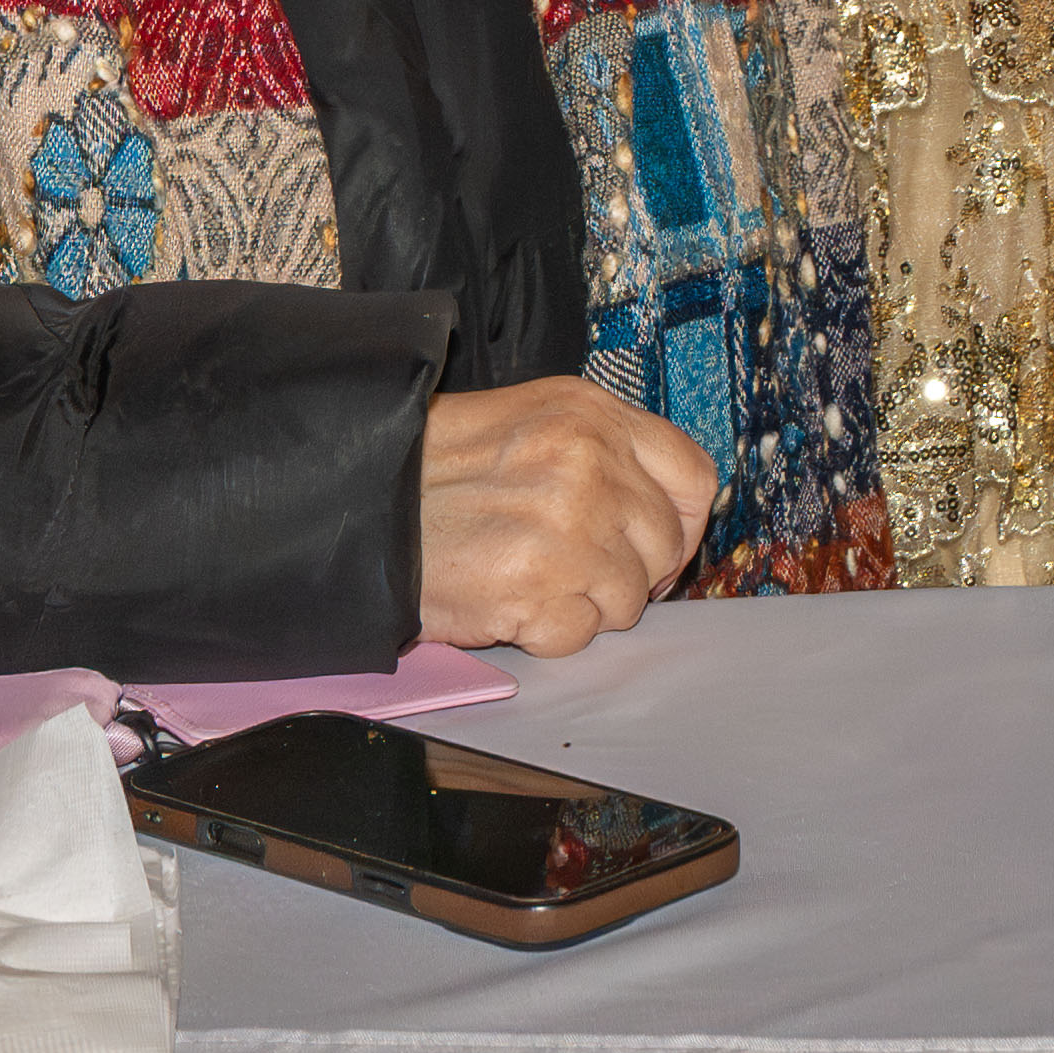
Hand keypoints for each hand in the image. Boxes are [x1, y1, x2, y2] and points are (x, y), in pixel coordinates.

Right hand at [417, 378, 719, 655]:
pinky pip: (580, 636)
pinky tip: (508, 600)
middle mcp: (590, 465)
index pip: (693, 475)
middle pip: (666, 545)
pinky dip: (547, 632)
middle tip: (577, 573)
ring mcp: (569, 529)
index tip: (657, 546)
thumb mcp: (532, 421)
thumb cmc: (435, 467)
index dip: (683, 522)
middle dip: (630, 571)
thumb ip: (603, 453)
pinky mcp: (539, 589)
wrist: (360, 502)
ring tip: (530, 578)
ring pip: (629, 599)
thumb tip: (662, 512)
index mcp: (592, 416)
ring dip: (585, 604)